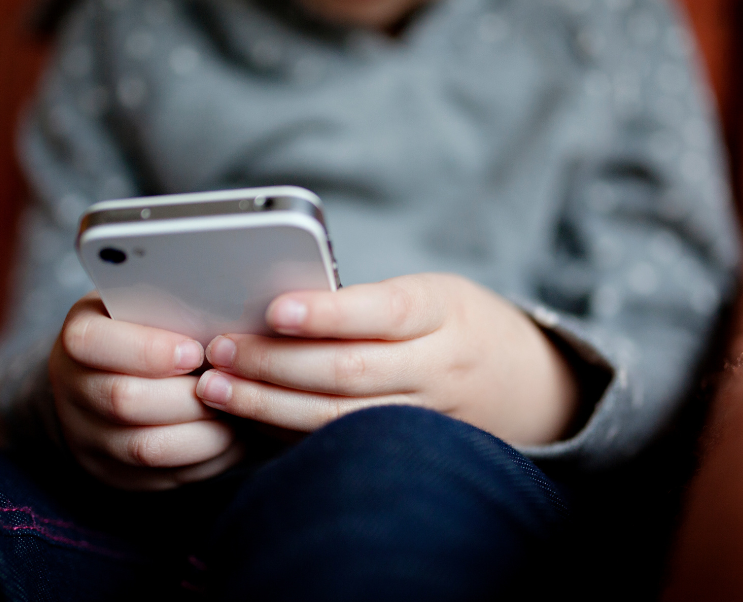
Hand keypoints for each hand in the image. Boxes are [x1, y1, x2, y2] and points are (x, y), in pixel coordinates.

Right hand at [49, 292, 242, 490]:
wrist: (125, 375)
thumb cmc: (156, 325)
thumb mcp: (154, 299)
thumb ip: (175, 300)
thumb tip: (225, 300)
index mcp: (80, 334)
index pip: (91, 342)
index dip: (147, 349)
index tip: (195, 351)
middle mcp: (71, 388)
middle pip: (124, 401)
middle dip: (187, 396)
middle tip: (229, 386)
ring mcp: (88, 437)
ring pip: (146, 448)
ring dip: (203, 432)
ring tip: (238, 412)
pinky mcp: (115, 473)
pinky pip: (162, 477)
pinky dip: (206, 459)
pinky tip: (234, 437)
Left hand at [196, 274, 576, 445]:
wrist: (525, 384)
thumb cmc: (453, 322)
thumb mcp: (430, 294)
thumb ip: (367, 304)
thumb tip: (271, 310)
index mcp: (444, 311)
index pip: (384, 311)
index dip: (328, 313)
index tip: (274, 309)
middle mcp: (439, 367)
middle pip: (350, 371)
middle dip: (275, 363)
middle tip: (219, 350)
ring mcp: (426, 415)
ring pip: (340, 417)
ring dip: (269, 406)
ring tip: (217, 388)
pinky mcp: (408, 448)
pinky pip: (341, 441)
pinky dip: (289, 433)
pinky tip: (249, 419)